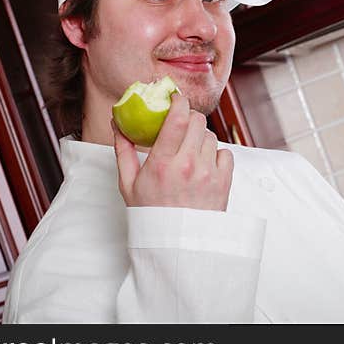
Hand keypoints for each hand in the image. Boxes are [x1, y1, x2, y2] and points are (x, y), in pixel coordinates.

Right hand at [112, 92, 233, 209]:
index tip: (175, 98)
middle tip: (182, 123)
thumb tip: (118, 124)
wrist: (176, 245)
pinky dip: (216, 154)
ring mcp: (208, 173)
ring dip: (200, 137)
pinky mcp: (224, 182)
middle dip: (190, 117)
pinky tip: (204, 163)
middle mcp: (188, 166)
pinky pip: (225, 153)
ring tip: (190, 150)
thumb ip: (123, 150)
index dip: (178, 101)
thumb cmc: (151, 214)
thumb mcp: (128, 184)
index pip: (177, 119)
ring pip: (210, 136)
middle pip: (198, 121)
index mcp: (162, 164)